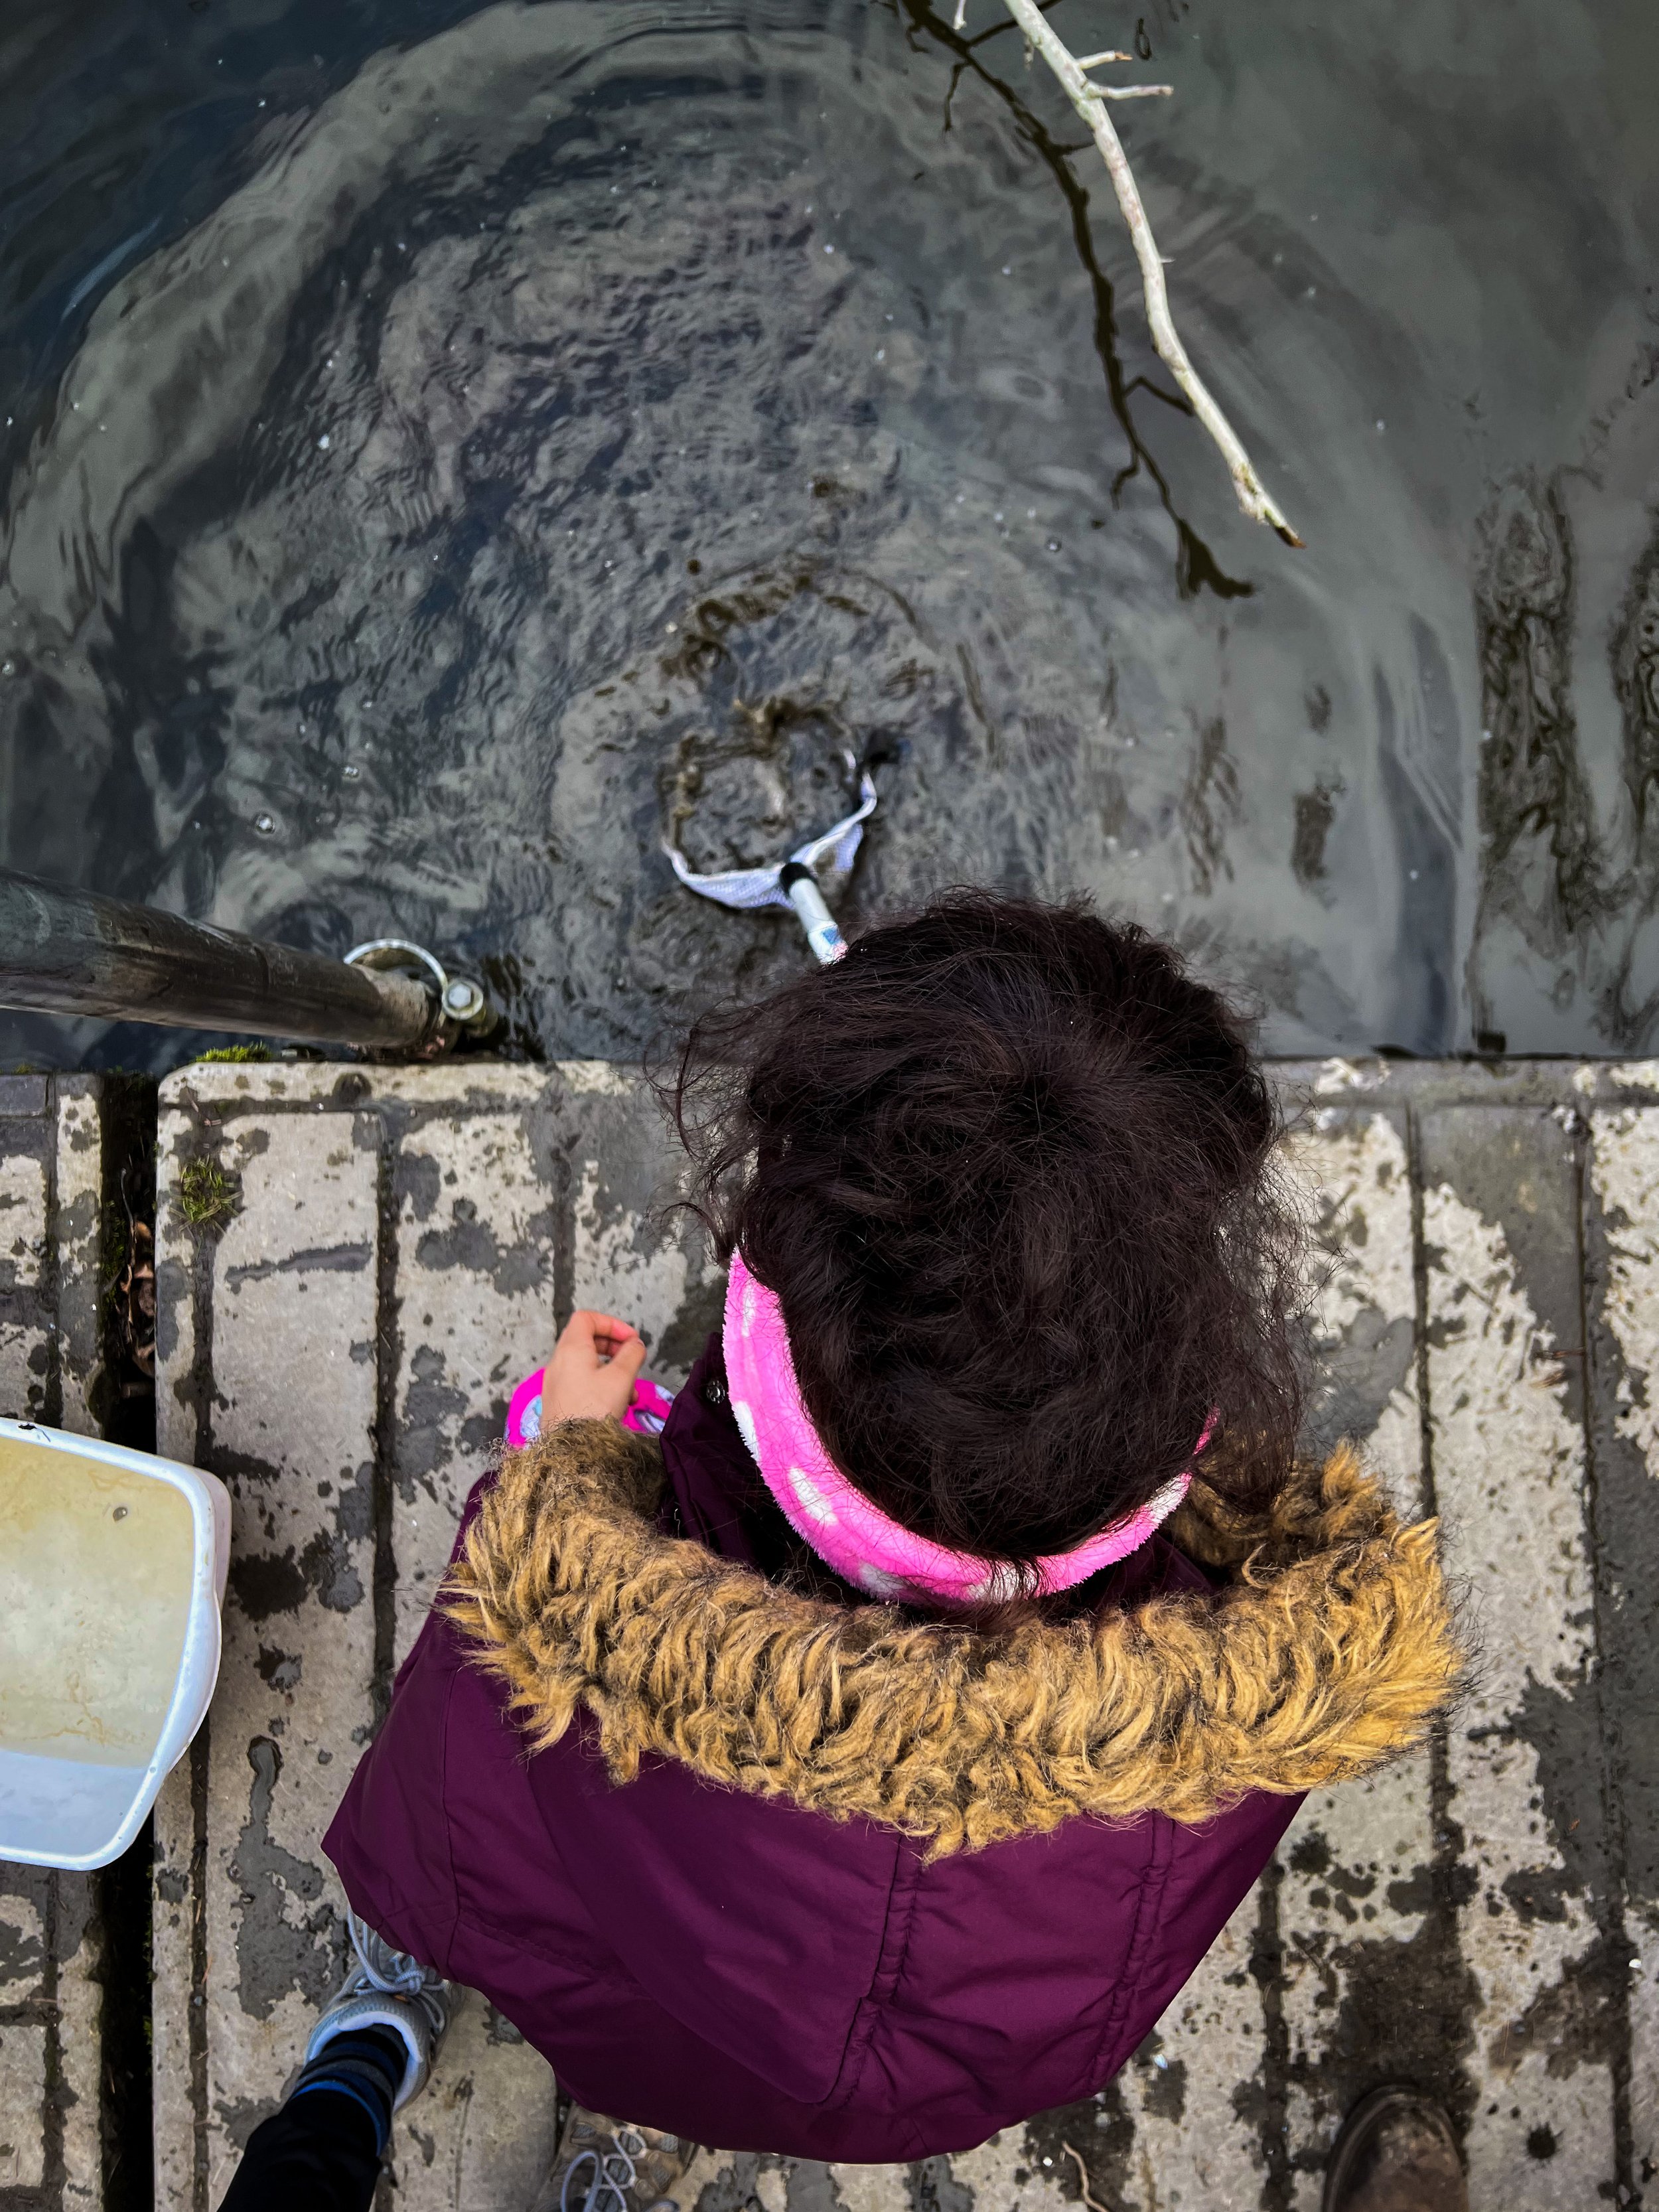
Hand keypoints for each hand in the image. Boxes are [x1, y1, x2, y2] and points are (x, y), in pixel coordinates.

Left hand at [542, 1309, 647, 1426]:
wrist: (570, 1450)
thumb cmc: (596, 1407)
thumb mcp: (621, 1377)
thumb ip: (631, 1354)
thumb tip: (635, 1344)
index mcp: (571, 1349)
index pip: (586, 1318)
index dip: (611, 1323)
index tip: (630, 1340)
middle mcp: (558, 1362)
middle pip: (586, 1340)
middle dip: (614, 1348)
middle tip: (631, 1359)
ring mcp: (556, 1382)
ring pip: (587, 1365)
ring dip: (612, 1372)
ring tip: (630, 1391)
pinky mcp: (558, 1401)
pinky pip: (581, 1383)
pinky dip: (600, 1385)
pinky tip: (617, 1405)